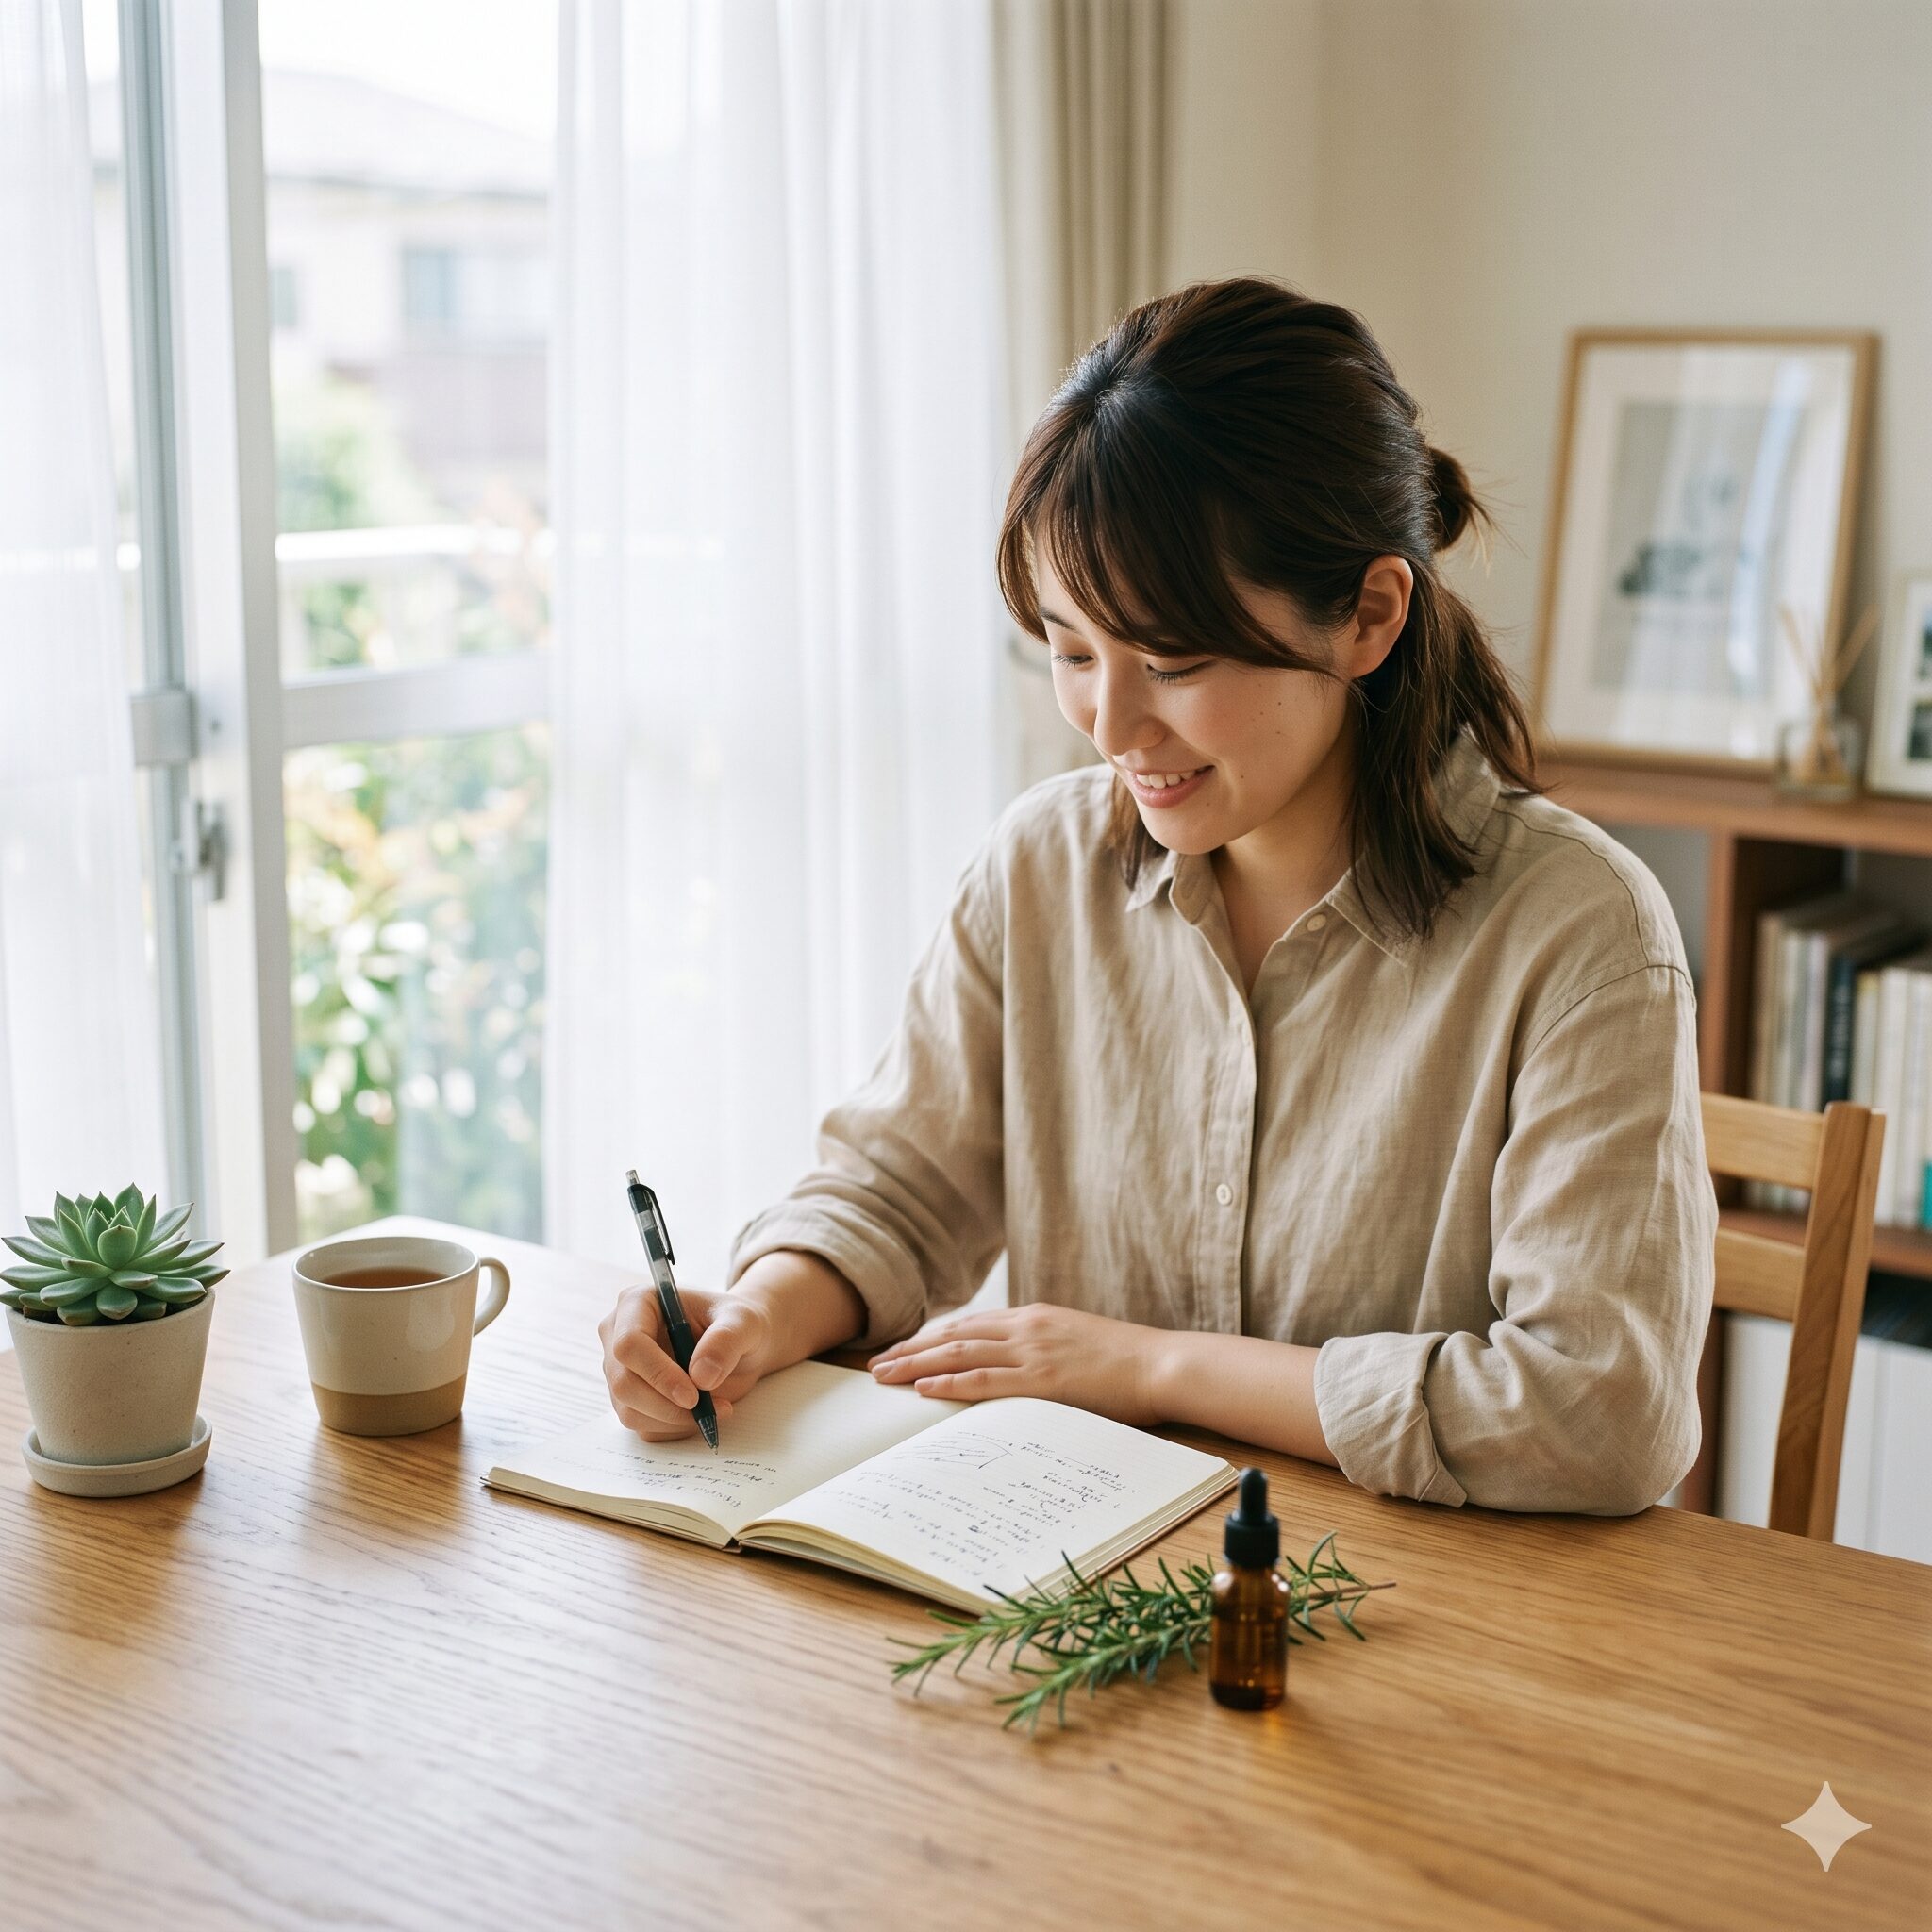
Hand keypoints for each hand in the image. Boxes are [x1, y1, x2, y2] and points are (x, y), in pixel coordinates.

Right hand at [599, 1284, 774, 1441]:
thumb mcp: (744, 1322)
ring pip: (630, 1411)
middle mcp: (619, 1336)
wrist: (740, 1347)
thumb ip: (726, 1341)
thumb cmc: (736, 1325)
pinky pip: (644, 1427)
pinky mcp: (631, 1399)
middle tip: (708, 1409)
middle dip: (666, 1405)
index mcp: (638, 1303)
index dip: (658, 1373)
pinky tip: (702, 1413)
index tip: (693, 1395)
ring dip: (675, 1420)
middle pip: (623, 1383)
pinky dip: (675, 1428)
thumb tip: (701, 1376)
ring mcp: (620, 1371)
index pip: (629, 1344)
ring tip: (717, 1408)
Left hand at [867, 1303, 1172, 1427]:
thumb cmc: (1127, 1361)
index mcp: (1034, 1317)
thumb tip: (1021, 1370)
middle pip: (954, 1335)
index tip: (903, 1348)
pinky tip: (924, 1389)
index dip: (931, 1337)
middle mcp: (1026, 1328)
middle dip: (911, 1350)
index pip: (969, 1324)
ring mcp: (1033, 1352)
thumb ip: (1045, 1350)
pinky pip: (985, 1380)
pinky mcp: (1042, 1380)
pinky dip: (950, 1383)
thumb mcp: (1078, 1343)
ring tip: (884, 1377)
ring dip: (916, 1365)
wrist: (1161, 1363)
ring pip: (959, 1354)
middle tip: (876, 1364)